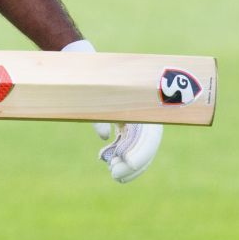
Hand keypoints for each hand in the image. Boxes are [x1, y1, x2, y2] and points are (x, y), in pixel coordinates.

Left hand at [63, 38, 162, 183]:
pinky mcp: (126, 122)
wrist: (87, 64)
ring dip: (129, 163)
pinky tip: (109, 162)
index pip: (151, 134)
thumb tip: (103, 136)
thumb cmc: (92, 79)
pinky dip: (122, 155)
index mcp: (141, 103)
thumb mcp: (94, 94)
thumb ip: (99, 113)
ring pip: (139, 147)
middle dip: (134, 164)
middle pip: (147, 145)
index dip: (143, 151)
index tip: (127, 162)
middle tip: (114, 174)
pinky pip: (130, 143)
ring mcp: (135, 117)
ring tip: (113, 172)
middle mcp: (143, 112)